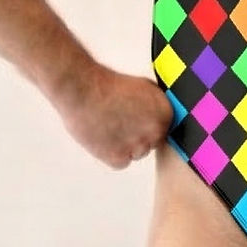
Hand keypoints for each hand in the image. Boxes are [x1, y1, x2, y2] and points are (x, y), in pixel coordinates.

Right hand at [54, 62, 173, 168]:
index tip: (133, 118)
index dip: (145, 124)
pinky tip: (102, 136)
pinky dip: (110, 154)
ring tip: (107, 126)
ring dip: (124, 145)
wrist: (81, 88)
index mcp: (166, 113)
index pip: (162, 129)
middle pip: (150, 143)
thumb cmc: (106, 84)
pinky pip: (121, 162)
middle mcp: (156, 131)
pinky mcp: (119, 158)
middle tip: (118, 122)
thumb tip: (158, 117)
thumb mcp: (142, 87)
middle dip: (136, 136)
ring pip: (136, 154)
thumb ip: (154, 105)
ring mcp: (139, 146)